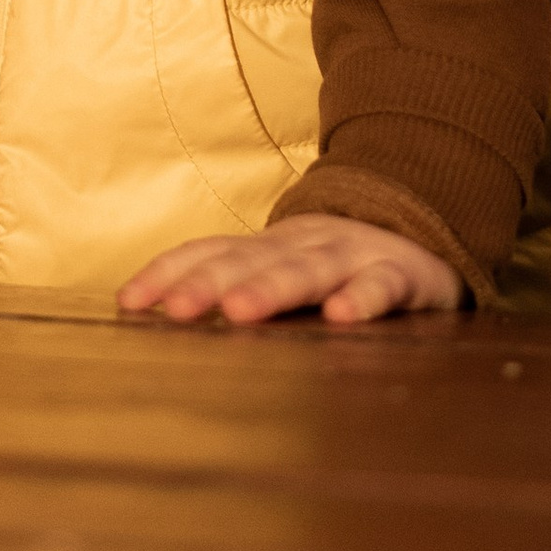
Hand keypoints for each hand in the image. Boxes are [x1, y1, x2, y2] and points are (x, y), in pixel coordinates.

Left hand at [118, 213, 460, 326]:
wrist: (422, 233)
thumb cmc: (333, 268)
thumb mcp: (279, 270)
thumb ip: (229, 284)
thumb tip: (149, 314)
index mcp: (267, 246)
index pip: (209, 251)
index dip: (168, 272)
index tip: (129, 302)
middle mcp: (302, 244)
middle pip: (249, 261)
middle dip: (209, 283)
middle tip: (175, 310)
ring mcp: (352, 255)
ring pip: (307, 270)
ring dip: (272, 288)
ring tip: (238, 311)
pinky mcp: (401, 275)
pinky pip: (382, 286)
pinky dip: (362, 298)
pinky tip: (341, 316)